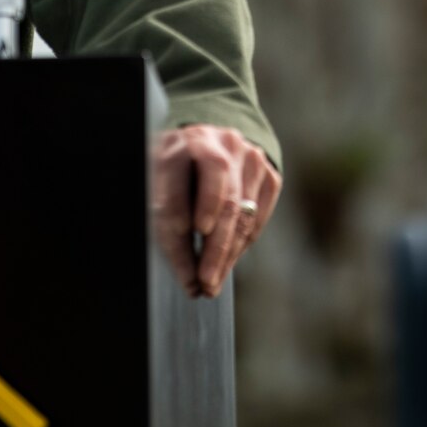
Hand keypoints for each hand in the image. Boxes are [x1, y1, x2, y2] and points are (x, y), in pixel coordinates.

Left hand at [153, 123, 280, 298]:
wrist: (206, 142)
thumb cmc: (174, 169)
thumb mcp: (157, 181)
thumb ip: (163, 214)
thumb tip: (183, 273)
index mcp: (181, 144)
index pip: (180, 194)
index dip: (179, 234)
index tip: (183, 267)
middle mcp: (220, 144)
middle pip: (222, 203)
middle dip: (213, 251)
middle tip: (205, 283)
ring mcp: (249, 156)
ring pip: (243, 214)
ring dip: (228, 254)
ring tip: (213, 281)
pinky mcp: (269, 172)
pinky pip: (259, 216)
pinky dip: (243, 243)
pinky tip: (229, 259)